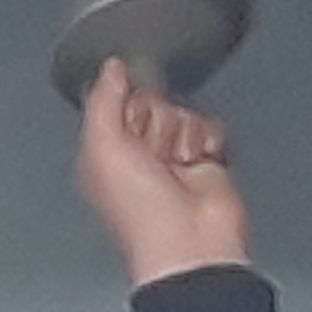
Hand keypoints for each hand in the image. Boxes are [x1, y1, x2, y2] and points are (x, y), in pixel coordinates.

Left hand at [75, 62, 250, 284]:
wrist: (191, 244)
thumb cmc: (140, 211)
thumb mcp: (102, 146)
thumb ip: (103, 99)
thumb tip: (112, 67)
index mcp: (103, 152)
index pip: (115, 100)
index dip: (125, 107)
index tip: (130, 127)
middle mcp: (136, 154)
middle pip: (151, 102)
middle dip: (157, 122)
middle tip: (156, 154)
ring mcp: (172, 157)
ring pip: (181, 110)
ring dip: (183, 133)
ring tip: (179, 166)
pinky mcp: (206, 161)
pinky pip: (209, 124)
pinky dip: (208, 139)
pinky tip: (200, 162)